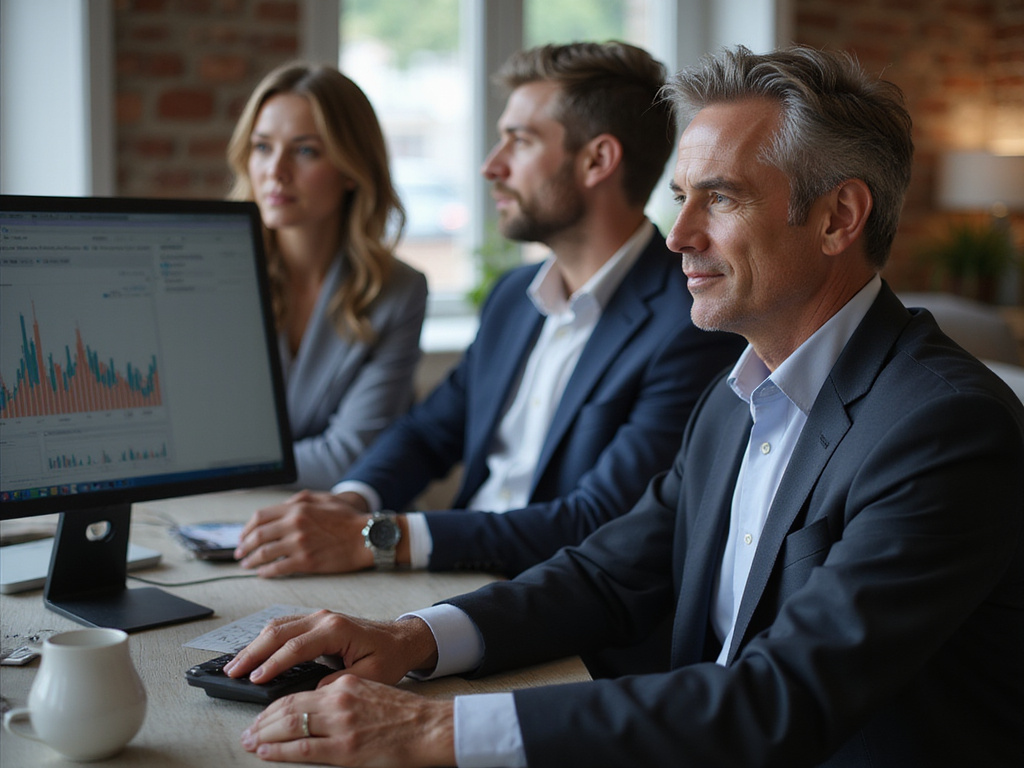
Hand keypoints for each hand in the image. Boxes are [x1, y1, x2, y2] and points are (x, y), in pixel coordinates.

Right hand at [224, 610, 438, 686]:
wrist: (400, 639)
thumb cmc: (389, 656)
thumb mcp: (371, 675)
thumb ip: (340, 682)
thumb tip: (312, 690)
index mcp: (337, 629)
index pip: (296, 647)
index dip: (273, 663)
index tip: (254, 678)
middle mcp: (324, 618)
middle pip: (278, 632)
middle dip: (252, 653)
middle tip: (232, 672)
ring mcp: (318, 616)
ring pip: (277, 626)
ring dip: (254, 645)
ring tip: (234, 665)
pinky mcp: (314, 620)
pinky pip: (283, 626)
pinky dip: (264, 639)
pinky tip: (252, 653)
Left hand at [234, 490, 373, 576]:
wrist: (366, 537)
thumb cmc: (348, 518)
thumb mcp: (323, 499)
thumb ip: (299, 500)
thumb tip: (279, 508)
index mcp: (297, 507)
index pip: (260, 517)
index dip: (247, 529)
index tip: (243, 537)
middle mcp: (294, 524)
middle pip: (257, 536)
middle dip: (244, 546)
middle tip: (239, 554)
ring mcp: (299, 544)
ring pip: (264, 553)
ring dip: (251, 561)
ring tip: (247, 565)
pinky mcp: (306, 562)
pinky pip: (278, 568)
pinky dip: (266, 572)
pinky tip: (263, 574)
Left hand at [240, 676, 454, 766]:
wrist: (429, 727)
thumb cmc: (403, 714)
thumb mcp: (368, 691)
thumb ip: (340, 695)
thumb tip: (311, 705)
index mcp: (344, 684)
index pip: (297, 693)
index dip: (272, 706)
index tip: (259, 716)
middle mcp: (339, 700)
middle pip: (287, 708)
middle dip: (261, 721)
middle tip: (247, 731)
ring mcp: (341, 725)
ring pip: (289, 726)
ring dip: (263, 735)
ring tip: (250, 742)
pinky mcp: (345, 749)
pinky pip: (301, 749)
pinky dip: (277, 751)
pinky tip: (265, 752)